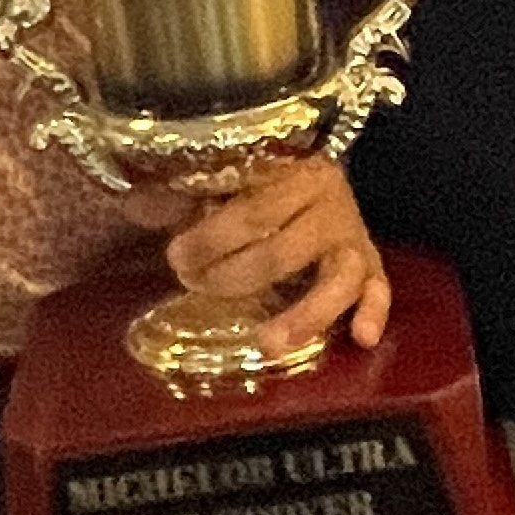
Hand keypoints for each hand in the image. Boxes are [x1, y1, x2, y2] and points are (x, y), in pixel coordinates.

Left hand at [164, 156, 390, 359]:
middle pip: (284, 249)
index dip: (211, 238)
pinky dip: (373, 311)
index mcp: (291, 170)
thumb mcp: (223, 181)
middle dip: (235, 276)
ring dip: (303, 313)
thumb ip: (184, 195)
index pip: (252, 209)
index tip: (176, 257)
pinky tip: (361, 337)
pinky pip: (380, 288)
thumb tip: (134, 204)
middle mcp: (327, 199)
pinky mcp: (372, 264)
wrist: (321, 171)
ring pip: (337, 276)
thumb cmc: (259, 183)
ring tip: (268, 343)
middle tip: (197, 287)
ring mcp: (352, 234)